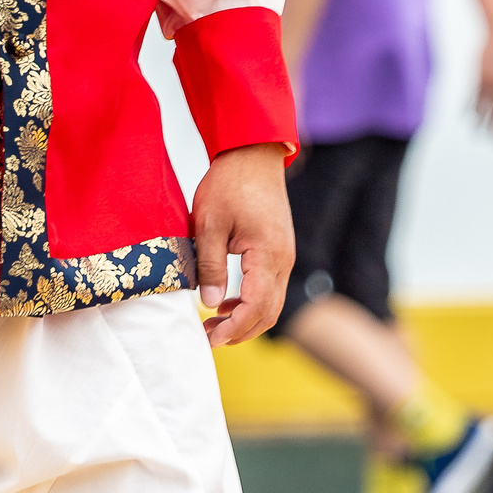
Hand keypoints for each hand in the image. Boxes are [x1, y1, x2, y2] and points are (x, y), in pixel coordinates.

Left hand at [192, 144, 293, 344]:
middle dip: (239, 332)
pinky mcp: (279, 252)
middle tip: (207, 337)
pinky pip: (270, 289)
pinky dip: (251, 304)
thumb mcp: (209, 224)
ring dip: (245, 320)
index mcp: (267, 255)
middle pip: (268, 313)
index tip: (208, 338)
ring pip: (271, 304)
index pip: (255, 307)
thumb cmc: (229, 183)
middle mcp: (283, 261)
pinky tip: (227, 303)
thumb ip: (210, 266)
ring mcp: (284, 257)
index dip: (233, 329)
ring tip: (214, 323)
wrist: (254, 154)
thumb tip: (210, 303)